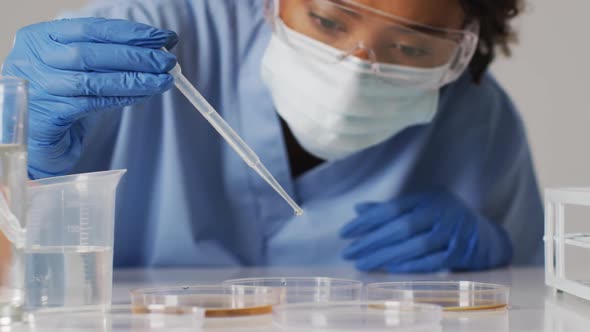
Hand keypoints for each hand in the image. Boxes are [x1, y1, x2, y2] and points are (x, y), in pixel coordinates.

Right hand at [2, 18, 177, 177]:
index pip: (92, 28)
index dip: (131, 33)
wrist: (37, 132)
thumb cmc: (61, 92)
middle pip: (93, 53)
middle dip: (137, 56)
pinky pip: (94, 104)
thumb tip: (156, 48)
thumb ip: (106, 53)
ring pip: (96, 80)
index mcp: (41, 37)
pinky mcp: (50, 115)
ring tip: (164, 80)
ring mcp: (41, 88)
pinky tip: (145, 95)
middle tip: (168, 61)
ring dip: (136, 80)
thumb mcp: (77, 65)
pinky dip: (123, 98)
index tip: (163, 38)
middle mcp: (36, 59)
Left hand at [340, 189, 512, 272]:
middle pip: (401, 227)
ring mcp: (452, 232)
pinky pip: (432, 261)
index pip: (392, 208)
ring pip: (415, 245)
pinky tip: (390, 269)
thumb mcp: (420, 207)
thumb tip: (358, 209)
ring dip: (386, 255)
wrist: (484, 235)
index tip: (345, 233)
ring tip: (363, 264)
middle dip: (371, 241)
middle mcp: (440, 211)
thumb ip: (391, 209)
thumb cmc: (443, 219)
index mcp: (427, 197)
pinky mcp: (460, 252)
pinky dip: (410, 265)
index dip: (367, 220)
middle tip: (349, 253)